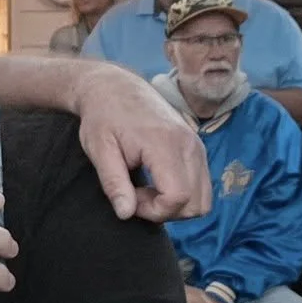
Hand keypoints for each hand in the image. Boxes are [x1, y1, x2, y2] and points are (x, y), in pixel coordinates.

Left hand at [73, 62, 211, 222]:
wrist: (115, 88)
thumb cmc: (103, 117)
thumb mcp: (99, 150)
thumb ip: (114, 183)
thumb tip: (126, 214)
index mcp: (165, 144)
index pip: (178, 197)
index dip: (153, 210)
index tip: (129, 199)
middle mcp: (190, 146)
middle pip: (196, 204)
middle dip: (164, 211)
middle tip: (134, 196)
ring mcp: (197, 147)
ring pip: (202, 199)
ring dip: (173, 205)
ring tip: (143, 189)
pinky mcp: (197, 149)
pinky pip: (200, 185)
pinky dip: (180, 194)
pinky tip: (154, 182)